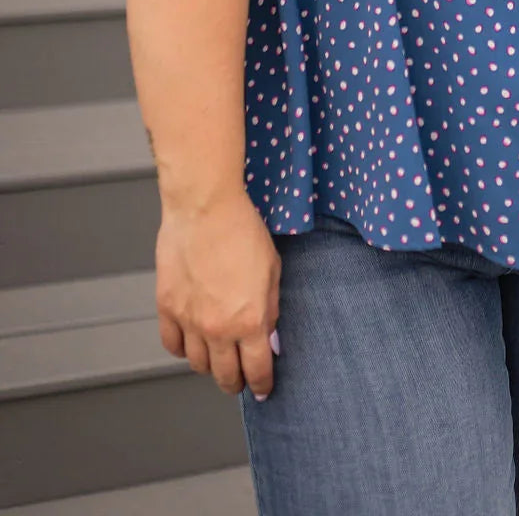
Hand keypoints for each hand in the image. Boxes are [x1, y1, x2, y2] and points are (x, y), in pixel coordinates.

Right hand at [154, 189, 281, 399]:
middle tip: (240, 379)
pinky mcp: (166, 308)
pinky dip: (182, 349)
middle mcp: (218, 328)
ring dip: (210, 366)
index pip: (257, 369)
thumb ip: (270, 308)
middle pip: (225, 375)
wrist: (205, 208)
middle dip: (236, 382)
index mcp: (249, 321)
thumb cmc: (242, 231)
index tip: (263, 389)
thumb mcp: (272, 270)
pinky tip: (191, 342)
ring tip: (217, 358)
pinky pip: (172, 344)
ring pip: (198, 364)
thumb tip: (268, 335)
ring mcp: (189, 321)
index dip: (262, 384)